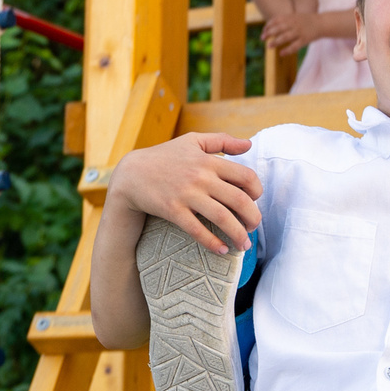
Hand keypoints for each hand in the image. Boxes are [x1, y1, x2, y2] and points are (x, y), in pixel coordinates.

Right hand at [108, 133, 261, 251]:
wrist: (132, 174)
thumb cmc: (165, 157)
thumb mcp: (193, 141)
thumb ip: (222, 140)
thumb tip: (249, 143)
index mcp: (209, 160)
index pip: (245, 176)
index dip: (257, 191)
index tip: (255, 201)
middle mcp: (201, 177)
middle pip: (239, 200)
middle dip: (253, 218)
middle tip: (253, 227)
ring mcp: (186, 195)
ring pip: (222, 217)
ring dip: (238, 234)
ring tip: (244, 245)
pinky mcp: (173, 210)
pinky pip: (197, 230)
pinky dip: (212, 242)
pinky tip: (222, 250)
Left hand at [261, 11, 311, 53]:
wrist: (322, 23)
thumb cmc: (306, 21)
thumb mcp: (295, 17)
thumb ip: (285, 20)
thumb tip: (271, 27)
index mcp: (291, 18)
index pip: (276, 20)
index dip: (268, 26)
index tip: (264, 31)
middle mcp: (294, 24)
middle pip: (278, 28)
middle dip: (269, 33)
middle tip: (262, 38)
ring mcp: (299, 32)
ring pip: (285, 37)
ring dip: (276, 42)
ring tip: (269, 46)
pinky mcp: (304, 40)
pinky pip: (294, 46)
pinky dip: (287, 50)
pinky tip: (281, 54)